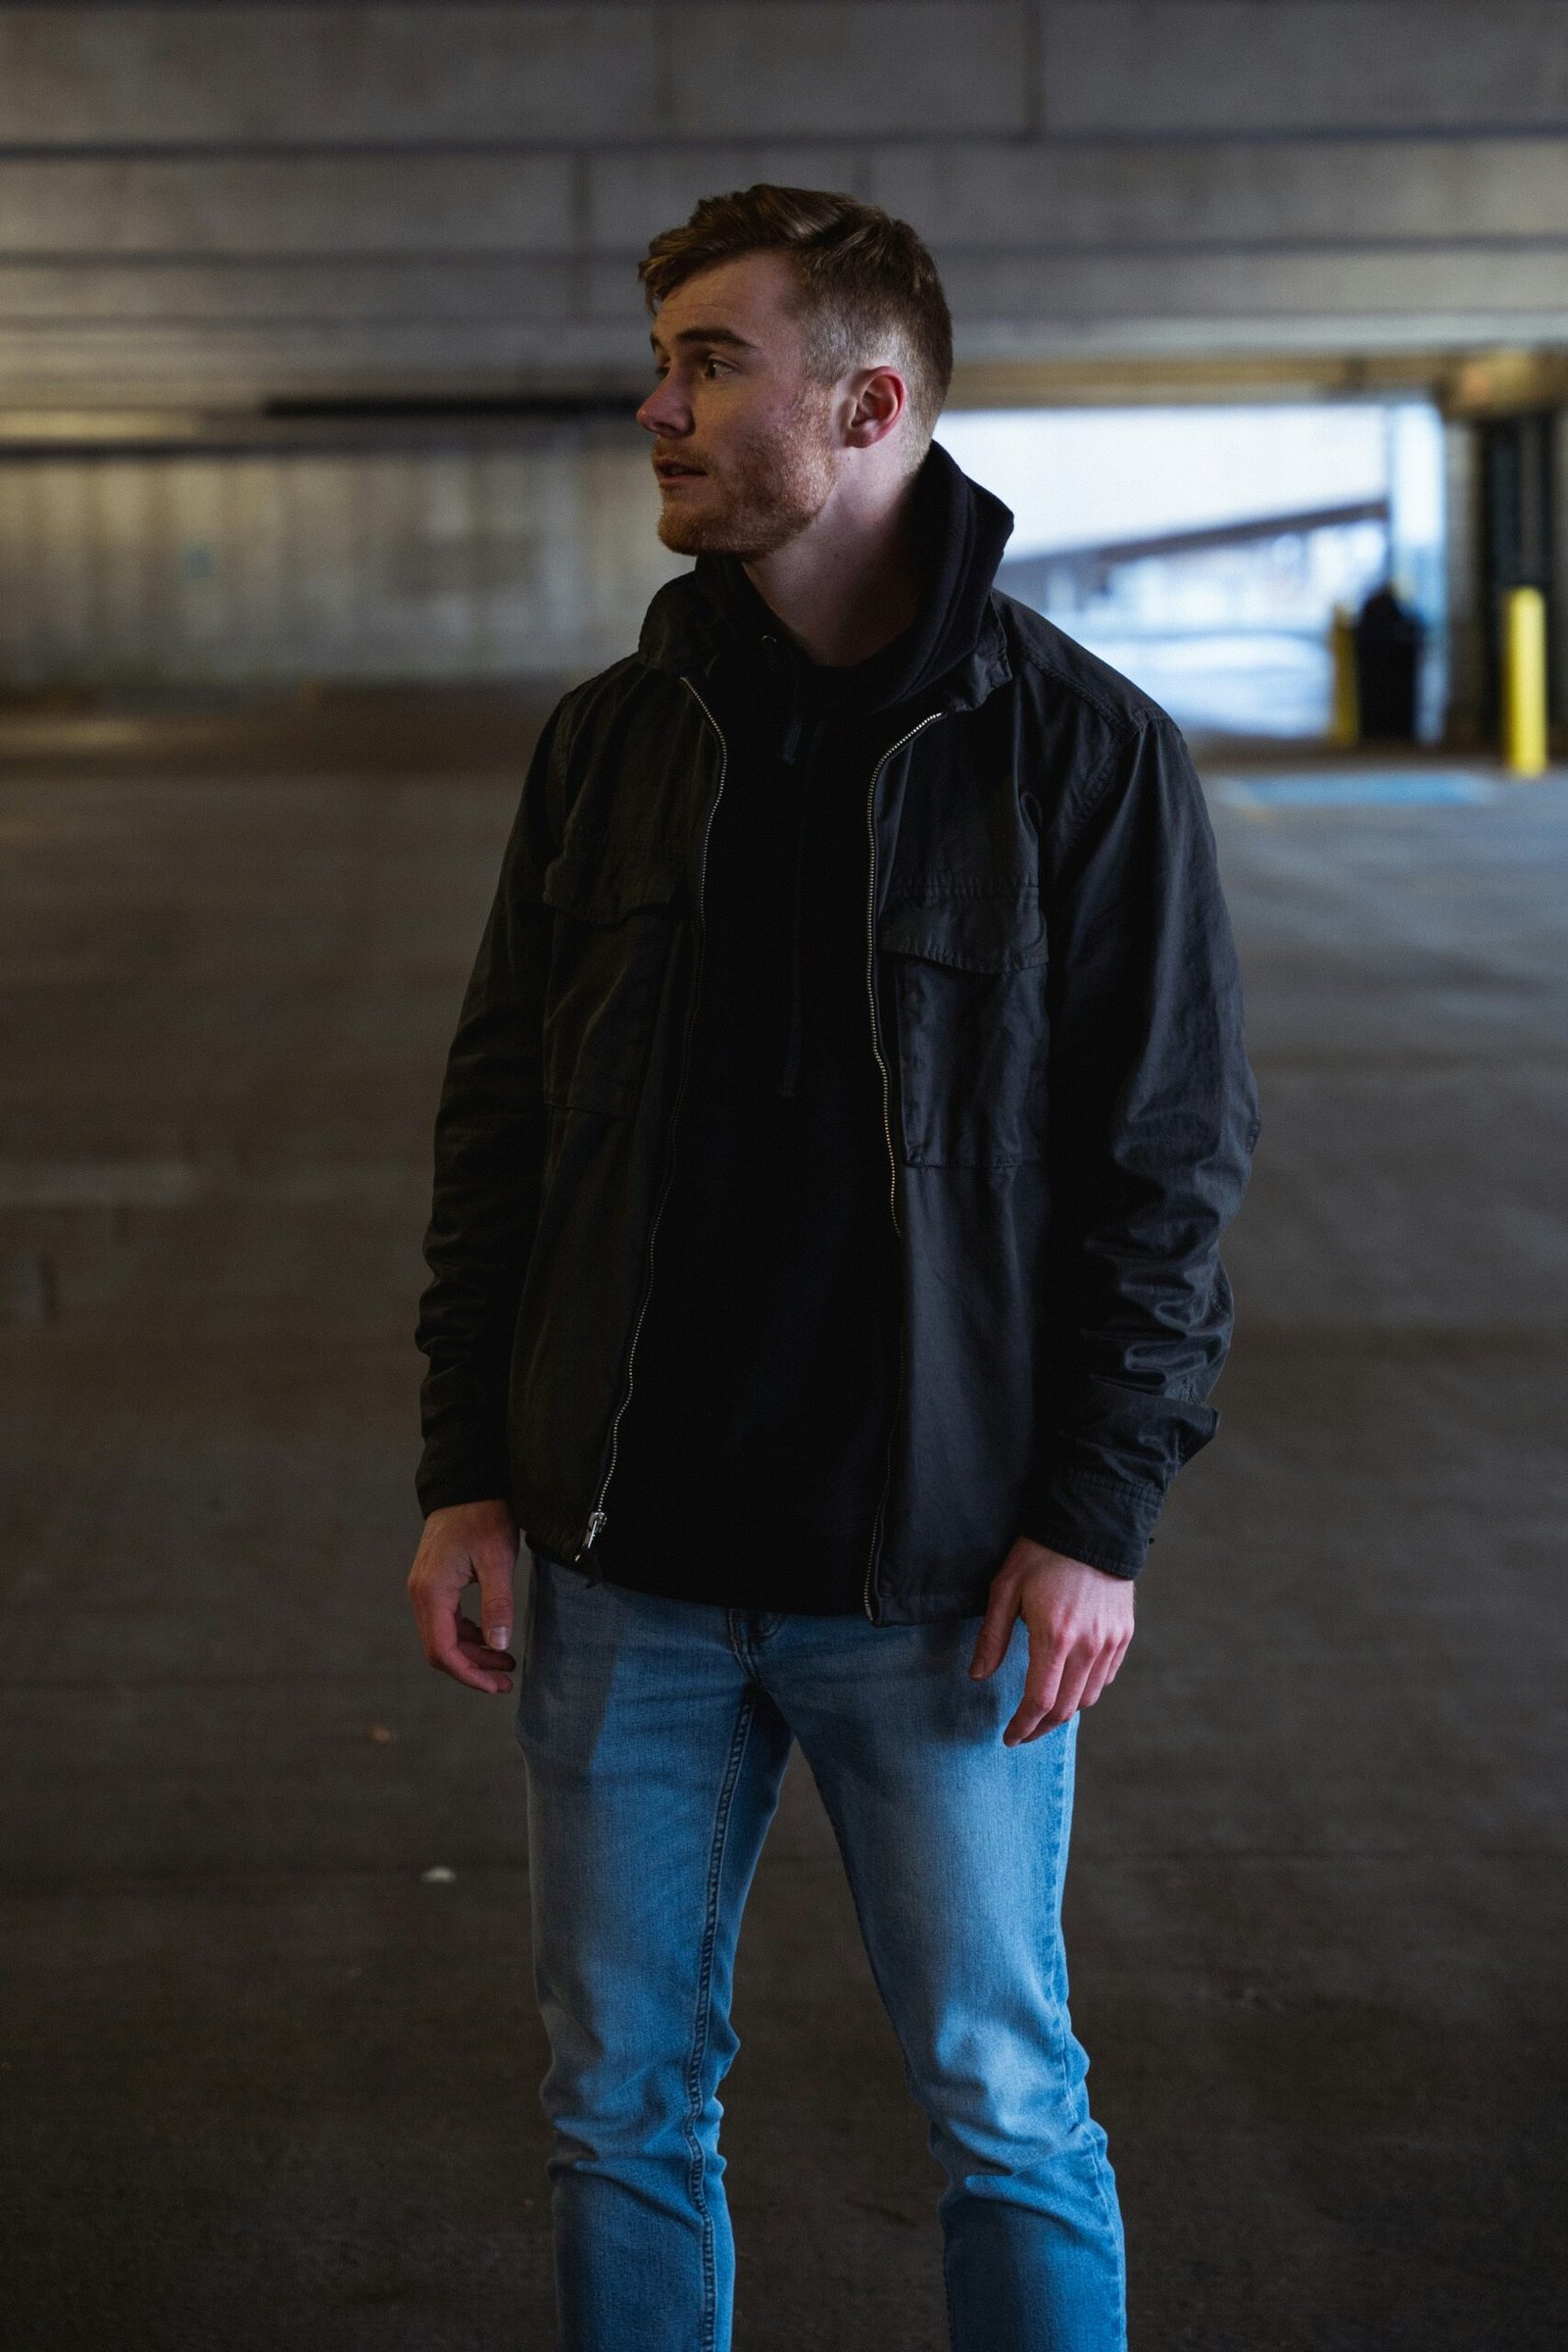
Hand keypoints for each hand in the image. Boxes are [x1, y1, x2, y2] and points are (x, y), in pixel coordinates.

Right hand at [408, 1498, 519, 1694]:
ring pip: (444, 1637)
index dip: (469, 1674)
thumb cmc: (483, 1516)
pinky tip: (493, 1639)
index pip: (443, 1650)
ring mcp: (425, 1589)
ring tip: (506, 1663)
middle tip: (506, 1681)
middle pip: (441, 1649)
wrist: (469, 1484)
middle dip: (473, 1669)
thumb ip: (498, 1604)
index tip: (496, 1686)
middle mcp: (421, 1594)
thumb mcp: (497, 1560)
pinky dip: (469, 1636)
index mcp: (431, 1592)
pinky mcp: (435, 1583)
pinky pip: (447, 1621)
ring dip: (473, 1654)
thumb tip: (499, 1646)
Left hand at [968, 1537, 1135, 1745]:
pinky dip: (1086, 1689)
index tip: (1009, 1737)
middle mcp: (1088, 1646)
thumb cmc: (1041, 1553)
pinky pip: (1106, 1676)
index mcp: (1054, 1637)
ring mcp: (1110, 1641)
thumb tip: (977, 1676)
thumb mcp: (1005, 1588)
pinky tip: (1069, 1684)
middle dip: (1041, 1728)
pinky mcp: (1124, 1633)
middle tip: (1022, 1732)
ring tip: (1042, 1711)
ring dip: (1064, 1711)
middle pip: (1065, 1708)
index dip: (1023, 1726)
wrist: (1091, 1524)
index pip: (1039, 1702)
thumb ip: (993, 1637)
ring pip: (1088, 1697)